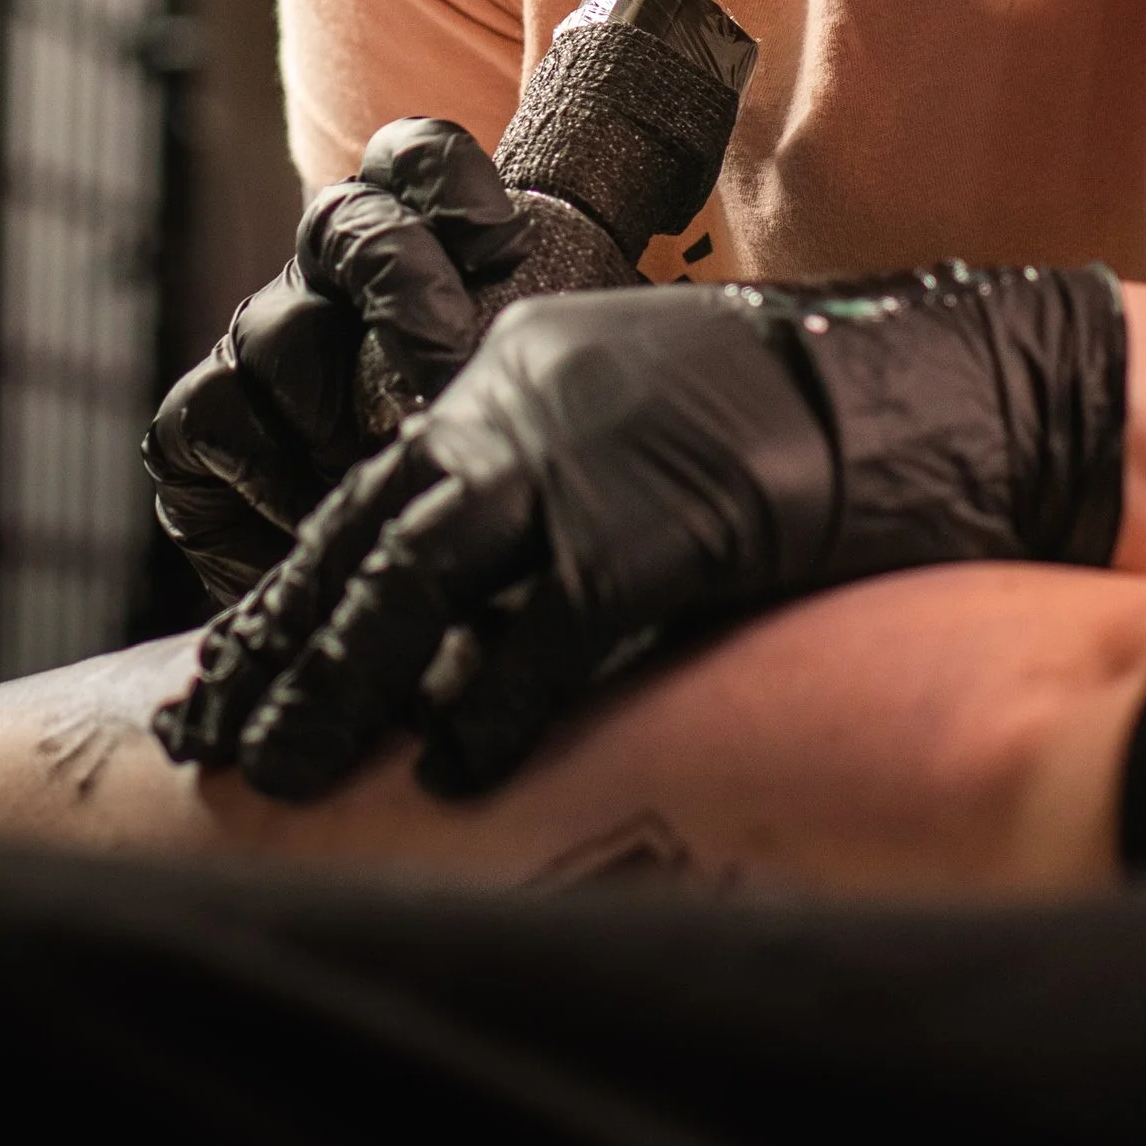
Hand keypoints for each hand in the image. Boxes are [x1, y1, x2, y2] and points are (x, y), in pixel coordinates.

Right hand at [145, 117, 528, 606]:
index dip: (447, 180)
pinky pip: (204, 420)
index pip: (419, 160)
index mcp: (420, 239)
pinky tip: (313, 528)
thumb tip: (570, 326)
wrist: (416, 571)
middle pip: (345, 225)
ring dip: (333, 410)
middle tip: (445, 376)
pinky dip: (259, 479)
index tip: (498, 239)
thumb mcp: (548, 389)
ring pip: (273, 330)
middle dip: (398, 287)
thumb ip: (544, 340)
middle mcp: (329, 275)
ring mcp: (260, 344)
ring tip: (390, 478)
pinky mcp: (202, 425)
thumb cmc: (506, 459)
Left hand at [166, 259, 1128, 796]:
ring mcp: (581, 463)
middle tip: (221, 739)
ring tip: (286, 771)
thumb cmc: (795, 424)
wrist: (923, 389)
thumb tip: (472, 602)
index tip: (232, 670)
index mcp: (515, 372)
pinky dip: (488, 709)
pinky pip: (537, 637)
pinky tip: (454, 774)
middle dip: (286, 644)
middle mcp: (524, 404)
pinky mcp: (644, 531)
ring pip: (414, 580)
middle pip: (367, 534)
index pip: (372, 492)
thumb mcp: (636, 427)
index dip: (296, 587)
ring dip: (342, 682)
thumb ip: (547, 485)